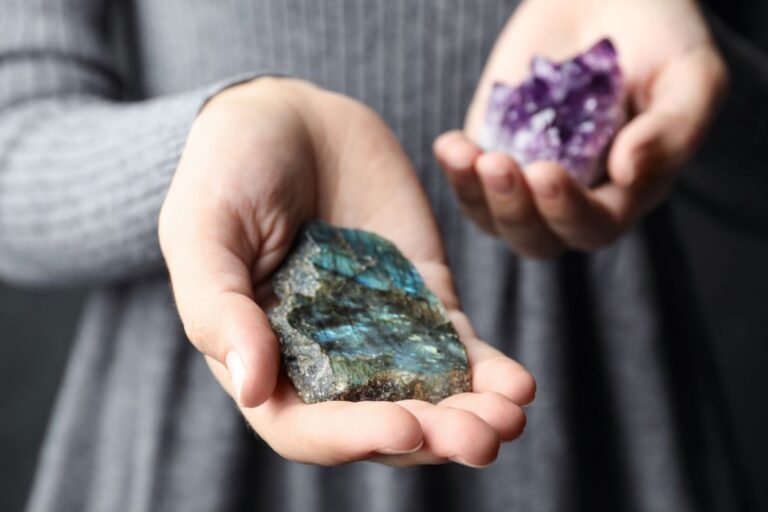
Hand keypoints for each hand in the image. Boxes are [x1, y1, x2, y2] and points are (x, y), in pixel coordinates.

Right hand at [159, 78, 534, 467]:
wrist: (290, 116)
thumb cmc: (228, 169)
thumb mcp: (203, 231)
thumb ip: (216, 309)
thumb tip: (252, 388)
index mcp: (263, 357)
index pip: (304, 425)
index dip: (352, 438)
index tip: (404, 427)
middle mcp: (324, 358)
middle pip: (378, 421)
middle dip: (431, 437)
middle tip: (480, 439)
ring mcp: (378, 329)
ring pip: (427, 392)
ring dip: (470, 415)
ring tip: (509, 418)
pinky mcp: (422, 296)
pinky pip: (458, 343)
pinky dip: (488, 369)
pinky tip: (519, 386)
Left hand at [434, 0, 727, 256]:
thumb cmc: (661, 40)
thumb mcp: (690, 77)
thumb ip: (672, 131)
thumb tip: (628, 173)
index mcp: (626, 193)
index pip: (593, 226)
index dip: (567, 211)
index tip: (547, 173)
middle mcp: (573, 196)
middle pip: (537, 237)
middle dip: (514, 210)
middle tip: (498, 165)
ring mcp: (527, 177)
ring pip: (494, 218)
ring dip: (475, 195)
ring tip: (463, 155)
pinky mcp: (494, 150)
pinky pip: (468, 181)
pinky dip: (455, 170)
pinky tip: (450, 145)